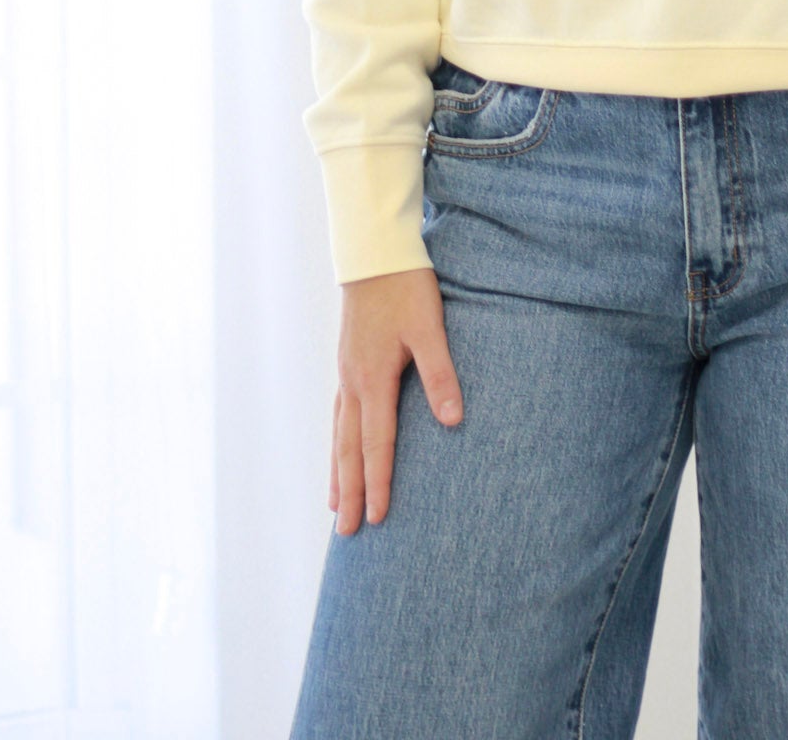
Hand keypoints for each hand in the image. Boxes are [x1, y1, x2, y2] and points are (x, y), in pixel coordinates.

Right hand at [331, 267, 464, 535]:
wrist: (373, 252)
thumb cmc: (405, 287)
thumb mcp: (429, 327)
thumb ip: (440, 374)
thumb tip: (453, 421)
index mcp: (373, 380)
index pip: (377, 445)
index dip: (378, 484)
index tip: (377, 520)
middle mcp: (352, 383)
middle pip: (348, 450)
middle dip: (349, 492)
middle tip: (345, 535)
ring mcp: (346, 373)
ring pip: (339, 435)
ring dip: (337, 473)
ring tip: (334, 505)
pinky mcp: (347, 361)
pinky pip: (338, 415)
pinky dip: (337, 442)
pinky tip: (339, 449)